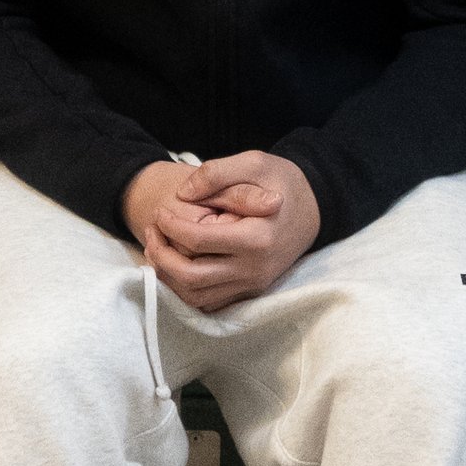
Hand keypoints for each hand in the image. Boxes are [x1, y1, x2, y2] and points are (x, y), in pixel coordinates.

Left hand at [122, 150, 321, 309]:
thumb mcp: (253, 162)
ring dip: (167, 275)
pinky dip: (184, 289)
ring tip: (157, 246)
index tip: (160, 211)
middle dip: (161, 255)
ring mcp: (253, 285)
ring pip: (195, 296)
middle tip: (152, 231)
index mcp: (257, 237)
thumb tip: (182, 194)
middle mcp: (255, 269)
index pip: (197, 240)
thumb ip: (215, 173)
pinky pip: (208, 302)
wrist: (313, 208)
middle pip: (191, 276)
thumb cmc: (282, 182)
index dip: (169, 225)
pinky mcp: (250, 292)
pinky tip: (175, 264)